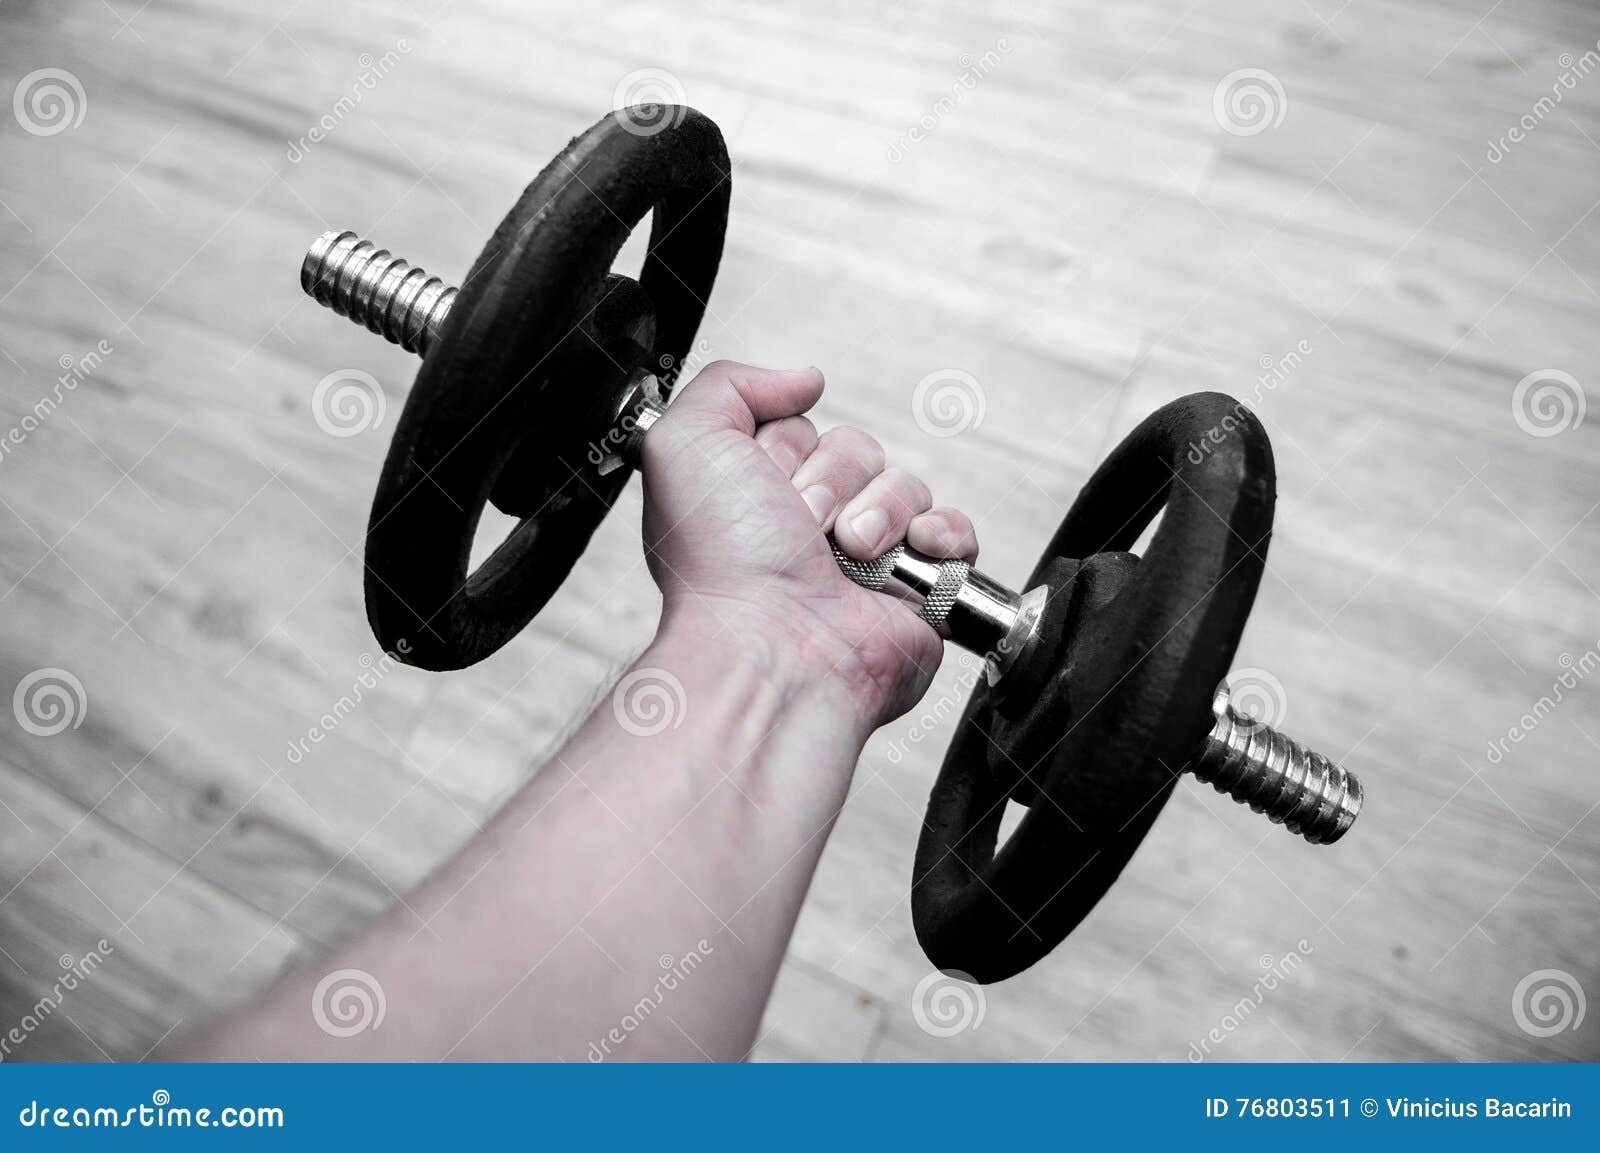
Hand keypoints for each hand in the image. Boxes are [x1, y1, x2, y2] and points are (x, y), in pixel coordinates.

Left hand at [640, 361, 978, 729]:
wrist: (772, 646)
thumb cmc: (720, 565)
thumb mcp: (684, 441)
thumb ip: (730, 383)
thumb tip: (802, 380)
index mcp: (754, 501)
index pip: (799, 430)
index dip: (782, 449)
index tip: (758, 484)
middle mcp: (808, 531)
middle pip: (855, 449)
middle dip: (830, 479)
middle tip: (798, 525)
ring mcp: (866, 562)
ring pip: (904, 484)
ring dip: (876, 510)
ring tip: (845, 552)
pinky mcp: (917, 592)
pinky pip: (954, 532)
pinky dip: (938, 535)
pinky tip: (906, 553)